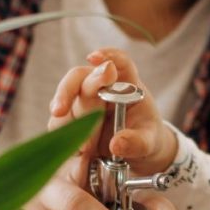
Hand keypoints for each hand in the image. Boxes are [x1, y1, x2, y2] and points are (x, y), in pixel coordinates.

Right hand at [49, 49, 178, 175]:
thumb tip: (117, 144)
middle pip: (80, 77)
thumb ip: (137, 142)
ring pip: (66, 100)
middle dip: (67, 91)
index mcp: (128, 84)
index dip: (108, 56)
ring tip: (85, 147)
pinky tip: (75, 150)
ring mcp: (84, 101)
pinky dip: (63, 134)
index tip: (94, 58)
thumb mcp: (150, 142)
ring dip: (66, 121)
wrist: (137, 153)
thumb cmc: (146, 138)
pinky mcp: (72, 119)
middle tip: (59, 110)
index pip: (120, 62)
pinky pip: (60, 122)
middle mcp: (102, 87)